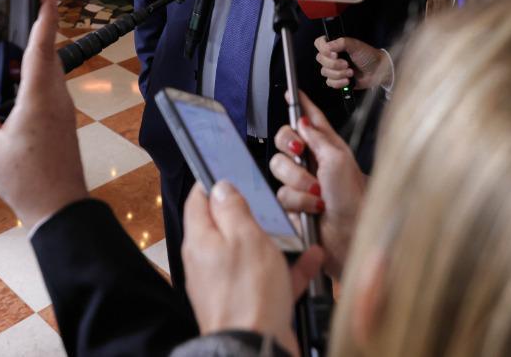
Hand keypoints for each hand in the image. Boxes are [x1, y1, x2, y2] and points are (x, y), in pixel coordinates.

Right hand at [0, 0, 88, 225]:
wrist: (58, 208)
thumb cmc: (26, 179)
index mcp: (38, 97)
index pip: (41, 48)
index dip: (44, 19)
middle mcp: (56, 100)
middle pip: (47, 59)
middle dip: (36, 41)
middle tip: (22, 25)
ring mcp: (64, 113)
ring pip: (48, 80)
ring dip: (33, 69)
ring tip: (10, 69)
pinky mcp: (64, 127)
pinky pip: (48, 98)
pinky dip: (34, 91)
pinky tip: (16, 104)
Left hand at [182, 182, 322, 355]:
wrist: (255, 349)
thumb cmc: (248, 294)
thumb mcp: (245, 236)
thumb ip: (232, 209)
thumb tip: (221, 187)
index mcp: (201, 241)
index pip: (198, 201)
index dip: (212, 182)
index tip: (229, 171)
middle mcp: (209, 262)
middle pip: (226, 227)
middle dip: (249, 213)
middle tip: (267, 200)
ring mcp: (229, 285)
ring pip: (252, 253)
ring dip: (276, 240)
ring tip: (297, 227)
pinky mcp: (250, 304)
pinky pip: (270, 279)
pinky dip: (289, 268)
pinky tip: (311, 258)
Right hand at [271, 92, 364, 277]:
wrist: (350, 234)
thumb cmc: (354, 198)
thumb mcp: (339, 159)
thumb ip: (318, 137)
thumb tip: (302, 121)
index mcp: (327, 146)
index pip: (309, 118)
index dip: (299, 104)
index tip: (291, 92)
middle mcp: (312, 161)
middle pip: (283, 138)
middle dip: (289, 145)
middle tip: (299, 151)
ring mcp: (301, 182)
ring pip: (278, 167)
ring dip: (298, 181)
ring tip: (316, 193)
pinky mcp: (292, 203)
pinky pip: (280, 193)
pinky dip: (298, 201)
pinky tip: (313, 207)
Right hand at [313, 35, 386, 89]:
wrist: (377, 71)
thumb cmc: (368, 56)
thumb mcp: (356, 45)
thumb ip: (341, 43)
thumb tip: (328, 46)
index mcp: (335, 46)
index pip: (319, 43)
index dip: (323, 49)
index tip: (334, 54)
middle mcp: (332, 56)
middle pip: (320, 59)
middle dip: (334, 64)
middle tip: (347, 64)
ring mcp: (334, 69)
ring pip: (325, 72)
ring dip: (339, 74)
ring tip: (351, 72)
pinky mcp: (337, 80)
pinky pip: (330, 83)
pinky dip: (339, 83)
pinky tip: (348, 81)